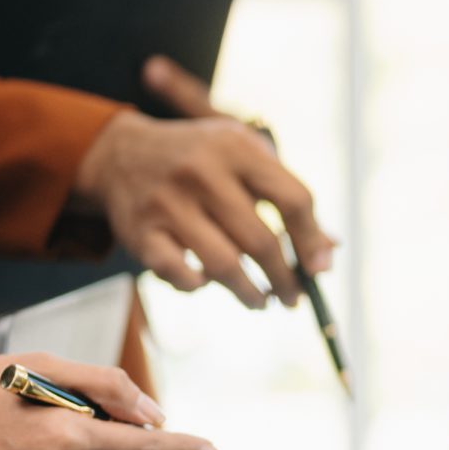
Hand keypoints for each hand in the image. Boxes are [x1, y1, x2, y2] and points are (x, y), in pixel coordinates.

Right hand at [75, 57, 334, 309]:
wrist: (120, 153)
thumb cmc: (200, 160)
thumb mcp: (242, 158)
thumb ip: (284, 196)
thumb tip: (328, 253)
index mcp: (236, 148)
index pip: (292, 199)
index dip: (311, 240)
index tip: (318, 270)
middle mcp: (202, 171)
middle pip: (260, 241)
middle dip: (283, 279)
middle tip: (291, 297)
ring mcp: (168, 202)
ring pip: (224, 265)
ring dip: (250, 293)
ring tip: (260, 301)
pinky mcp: (141, 232)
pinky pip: (179, 275)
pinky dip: (197, 286)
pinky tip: (205, 283)